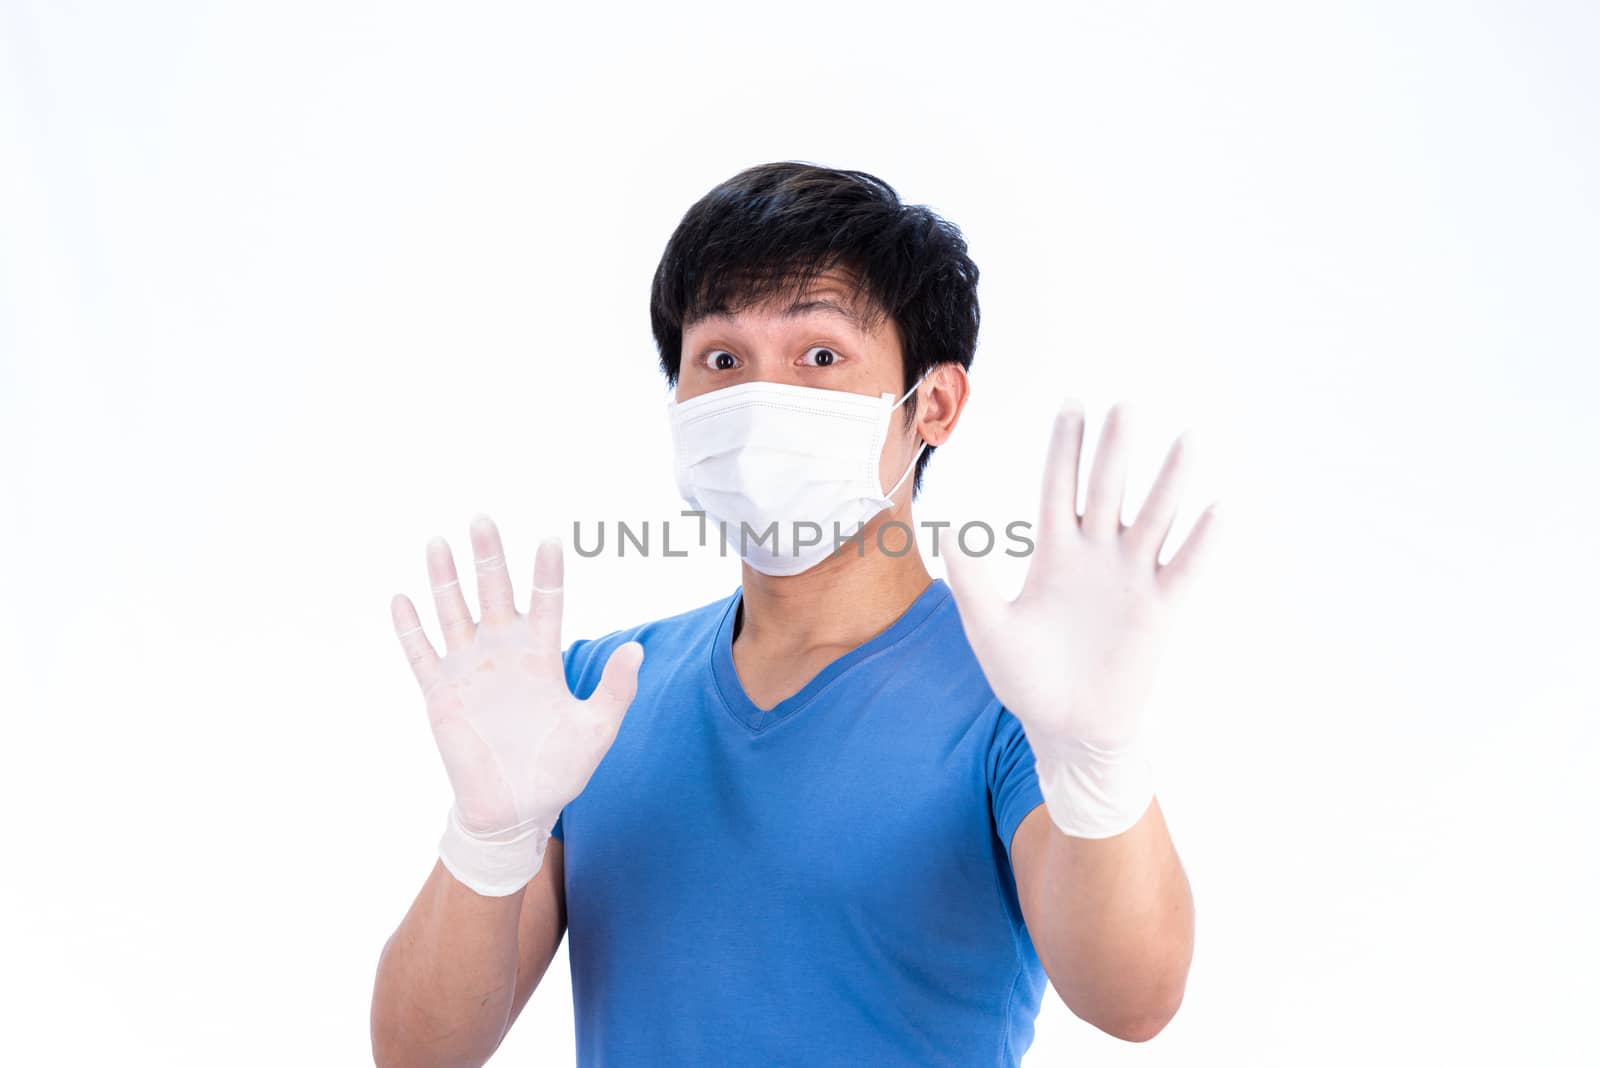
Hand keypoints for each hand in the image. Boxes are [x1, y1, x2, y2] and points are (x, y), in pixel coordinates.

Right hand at [391, 514, 642, 894]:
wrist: (516, 810)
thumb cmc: (560, 768)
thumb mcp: (597, 730)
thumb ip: (616, 690)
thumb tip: (636, 649)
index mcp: (542, 657)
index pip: (545, 603)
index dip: (546, 573)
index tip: (550, 541)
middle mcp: (503, 653)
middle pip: (494, 594)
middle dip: (488, 558)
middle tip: (482, 519)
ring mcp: (470, 670)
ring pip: (454, 613)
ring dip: (445, 579)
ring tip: (438, 541)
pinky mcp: (441, 694)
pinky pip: (422, 656)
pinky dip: (412, 629)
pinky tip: (402, 599)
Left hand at [945, 401, 1218, 837]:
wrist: (1066, 729)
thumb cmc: (1024, 679)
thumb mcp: (989, 629)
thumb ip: (973, 581)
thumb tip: (951, 529)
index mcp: (1054, 553)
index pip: (1059, 487)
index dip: (1066, 448)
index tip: (1073, 404)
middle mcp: (1096, 555)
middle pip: (1106, 490)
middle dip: (1113, 450)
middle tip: (1123, 405)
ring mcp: (1130, 579)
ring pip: (1152, 517)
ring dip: (1169, 480)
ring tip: (1186, 439)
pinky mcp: (1158, 610)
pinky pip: (1183, 568)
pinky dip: (1201, 541)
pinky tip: (1217, 508)